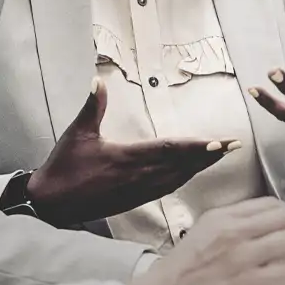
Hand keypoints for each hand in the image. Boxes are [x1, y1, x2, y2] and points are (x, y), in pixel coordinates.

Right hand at [26, 77, 237, 225]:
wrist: (51, 204)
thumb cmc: (63, 167)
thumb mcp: (77, 134)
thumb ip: (92, 107)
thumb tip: (98, 81)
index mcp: (126, 158)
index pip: (169, 150)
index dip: (196, 146)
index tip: (218, 142)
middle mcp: (137, 177)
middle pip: (181, 165)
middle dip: (208, 155)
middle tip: (232, 146)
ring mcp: (138, 191)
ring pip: (177, 178)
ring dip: (200, 167)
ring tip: (219, 155)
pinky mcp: (134, 200)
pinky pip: (166, 188)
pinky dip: (184, 178)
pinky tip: (192, 172)